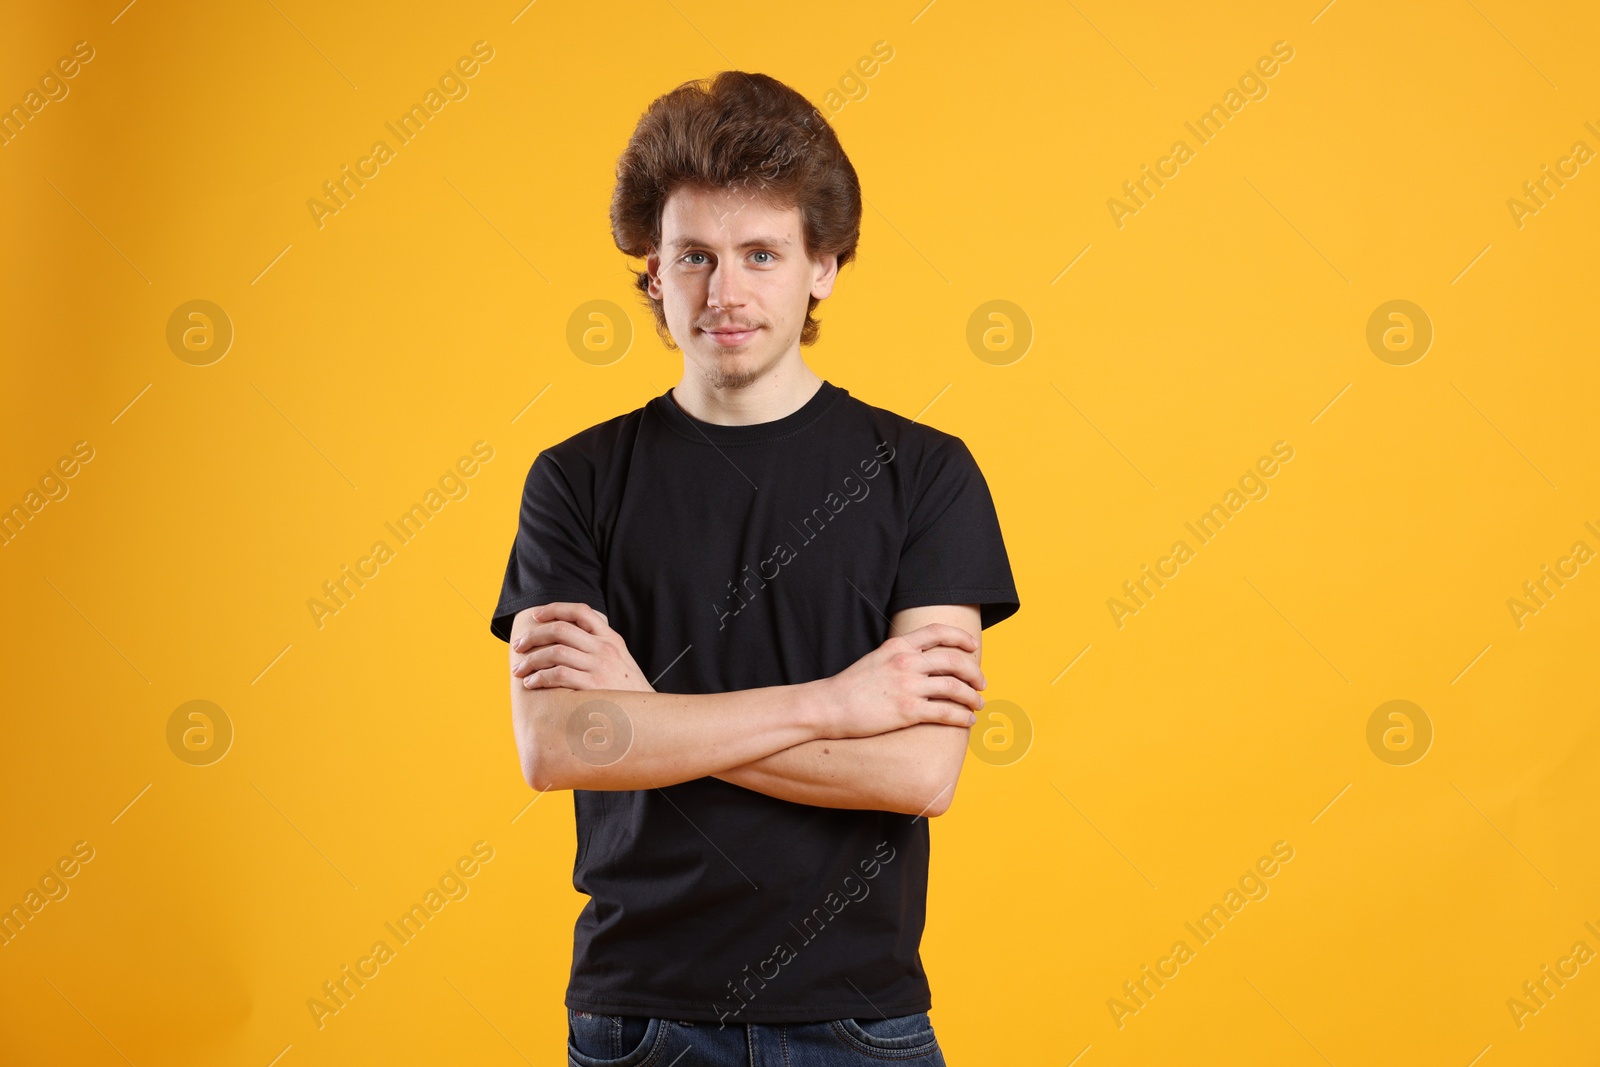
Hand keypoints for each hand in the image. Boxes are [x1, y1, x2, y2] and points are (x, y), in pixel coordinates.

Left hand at [510, 602, 653, 692]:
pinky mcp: (593, 686)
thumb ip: (600, 648)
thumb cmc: (628, 692)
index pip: (581, 611)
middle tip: (518, 646)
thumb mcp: (621, 661)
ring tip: (520, 670)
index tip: (536, 616)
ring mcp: (600, 667)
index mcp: (611, 639)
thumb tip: (568, 641)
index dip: (555, 609)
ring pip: (555, 652)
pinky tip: (531, 683)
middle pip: (561, 630)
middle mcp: (606, 649)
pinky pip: (558, 675)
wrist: (648, 717)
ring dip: (531, 660)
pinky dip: (539, 677)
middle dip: (534, 636)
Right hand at [816, 623, 984, 738]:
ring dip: (973, 697)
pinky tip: (967, 721)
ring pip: (955, 687)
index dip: (961, 637)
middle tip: (982, 683)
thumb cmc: (850, 687)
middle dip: (974, 671)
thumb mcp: (876, 659)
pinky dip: (962, 717)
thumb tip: (924, 661)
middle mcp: (906, 662)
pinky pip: (945, 712)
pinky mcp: (908, 711)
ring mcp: (908, 686)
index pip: (938, 632)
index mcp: (898, 645)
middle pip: (954, 659)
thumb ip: (900, 656)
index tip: (973, 646)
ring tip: (978, 705)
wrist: (829, 706)